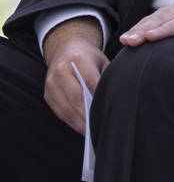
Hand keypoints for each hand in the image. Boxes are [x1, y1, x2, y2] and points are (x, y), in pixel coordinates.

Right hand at [42, 17, 107, 134]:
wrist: (65, 49)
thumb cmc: (89, 57)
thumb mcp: (102, 61)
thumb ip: (107, 77)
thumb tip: (118, 97)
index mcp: (78, 59)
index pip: (90, 82)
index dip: (98, 99)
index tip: (108, 112)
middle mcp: (61, 71)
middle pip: (76, 98)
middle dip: (89, 115)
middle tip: (101, 128)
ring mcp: (51, 83)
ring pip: (67, 108)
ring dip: (80, 123)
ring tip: (93, 133)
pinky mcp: (47, 94)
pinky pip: (60, 112)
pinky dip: (72, 121)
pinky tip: (82, 127)